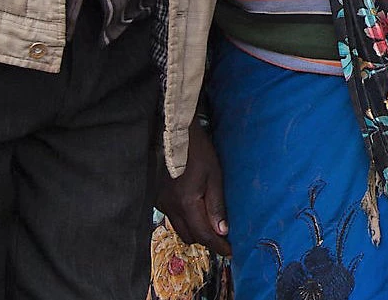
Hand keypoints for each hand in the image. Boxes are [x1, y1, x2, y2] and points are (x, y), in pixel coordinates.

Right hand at [156, 120, 229, 255]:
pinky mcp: (157, 198)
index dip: (218, 246)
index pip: (203, 235)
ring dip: (195, 230)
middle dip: (207, 239)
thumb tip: (222, 231)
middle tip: (222, 234)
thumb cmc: (197, 152)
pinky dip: (184, 219)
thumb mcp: (214, 176)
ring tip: (209, 223)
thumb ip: (217, 205)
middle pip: (190, 236)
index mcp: (186, 203)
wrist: (173, 135)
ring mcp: (161, 204)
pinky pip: (172, 217)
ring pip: (179, 228)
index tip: (230, 252)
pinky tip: (194, 209)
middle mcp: (170, 208)